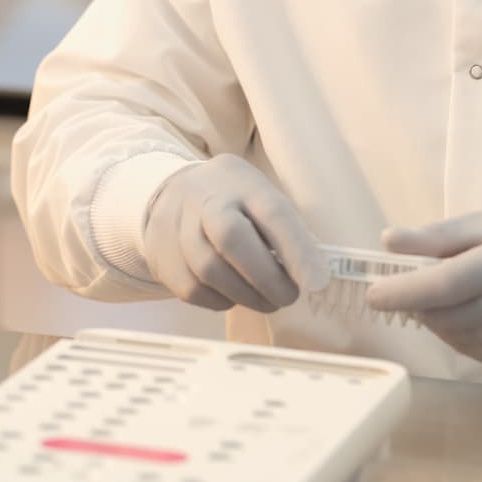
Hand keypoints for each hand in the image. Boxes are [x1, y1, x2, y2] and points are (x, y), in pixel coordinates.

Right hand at [142, 154, 327, 312]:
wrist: (171, 193)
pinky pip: (193, 290)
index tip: (318, 283)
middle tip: (288, 296)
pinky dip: (221, 300)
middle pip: (231, 237)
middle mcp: (205, 198)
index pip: (272, 211)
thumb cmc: (233, 201)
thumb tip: (314, 272)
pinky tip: (234, 295)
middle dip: (266, 277)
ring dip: (246, 296)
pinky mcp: (163, 257)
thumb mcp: (259, 196)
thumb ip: (284, 228)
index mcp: (241, 180)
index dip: (297, 249)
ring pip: (209, 270)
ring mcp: (177, 226)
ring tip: (266, 300)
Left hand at [365, 212, 481, 374]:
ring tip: (449, 301)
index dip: (407, 291)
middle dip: (422, 308)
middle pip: (453, 318)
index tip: (374, 294)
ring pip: (463, 342)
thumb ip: (436, 236)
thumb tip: (388, 240)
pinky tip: (474, 318)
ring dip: (441, 325)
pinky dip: (464, 341)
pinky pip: (481, 357)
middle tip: (415, 291)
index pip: (451, 282)